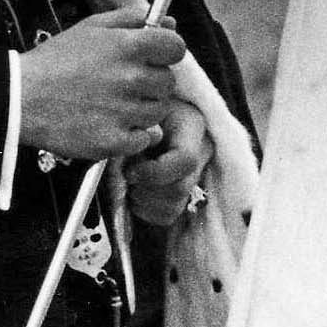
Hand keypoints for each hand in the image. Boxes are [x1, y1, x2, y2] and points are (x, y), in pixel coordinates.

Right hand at [19, 9, 184, 162]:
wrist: (20, 97)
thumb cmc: (53, 62)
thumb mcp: (91, 27)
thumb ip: (132, 20)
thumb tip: (168, 23)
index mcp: (128, 46)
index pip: (176, 48)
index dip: (167, 53)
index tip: (156, 58)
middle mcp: (131, 78)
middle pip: (168, 82)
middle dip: (151, 82)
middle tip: (124, 84)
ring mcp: (124, 112)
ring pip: (157, 112)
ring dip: (142, 109)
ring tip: (113, 104)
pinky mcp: (114, 141)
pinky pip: (142, 139)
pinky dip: (131, 135)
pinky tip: (109, 124)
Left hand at [123, 97, 210, 224]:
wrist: (147, 114)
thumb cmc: (141, 110)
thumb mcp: (140, 111)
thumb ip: (138, 130)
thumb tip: (135, 152)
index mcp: (193, 126)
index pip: (185, 160)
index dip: (154, 172)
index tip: (130, 171)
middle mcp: (201, 152)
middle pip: (180, 187)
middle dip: (145, 188)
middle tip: (125, 176)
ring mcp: (195, 174)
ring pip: (174, 205)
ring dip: (143, 199)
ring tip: (129, 182)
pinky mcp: (184, 194)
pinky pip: (167, 216)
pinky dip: (145, 210)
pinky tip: (136, 191)